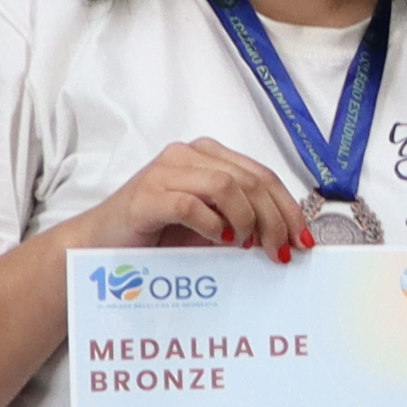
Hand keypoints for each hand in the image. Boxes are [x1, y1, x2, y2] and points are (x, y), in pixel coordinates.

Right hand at [63, 141, 321, 261]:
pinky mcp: (146, 196)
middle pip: (250, 180)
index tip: (304, 239)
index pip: (262, 175)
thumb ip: (244, 222)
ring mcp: (164, 171)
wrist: (102, 246)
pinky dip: (211, 224)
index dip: (288, 207)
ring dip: (246, 220)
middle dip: (274, 219)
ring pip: (226, 186)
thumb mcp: (211, 227)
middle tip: (280, 251)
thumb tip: (287, 238)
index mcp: (208, 156)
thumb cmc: (158, 237)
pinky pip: (190, 204)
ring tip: (247, 247)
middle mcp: (188, 155)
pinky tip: (218, 241)